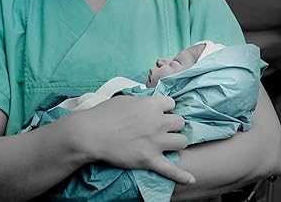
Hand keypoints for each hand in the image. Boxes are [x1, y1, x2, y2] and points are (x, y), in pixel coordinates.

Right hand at [71, 95, 194, 183]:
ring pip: (182, 142)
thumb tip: (147, 103)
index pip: (172, 103)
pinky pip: (171, 170)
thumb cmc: (102, 114)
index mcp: (151, 105)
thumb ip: (140, 102)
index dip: (165, 108)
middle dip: (173, 124)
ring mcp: (156, 142)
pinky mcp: (150, 160)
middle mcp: (158, 122)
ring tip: (169, 144)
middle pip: (180, 122)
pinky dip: (181, 176)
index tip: (160, 112)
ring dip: (176, 142)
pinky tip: (190, 179)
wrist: (90, 134)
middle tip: (163, 128)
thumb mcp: (123, 100)